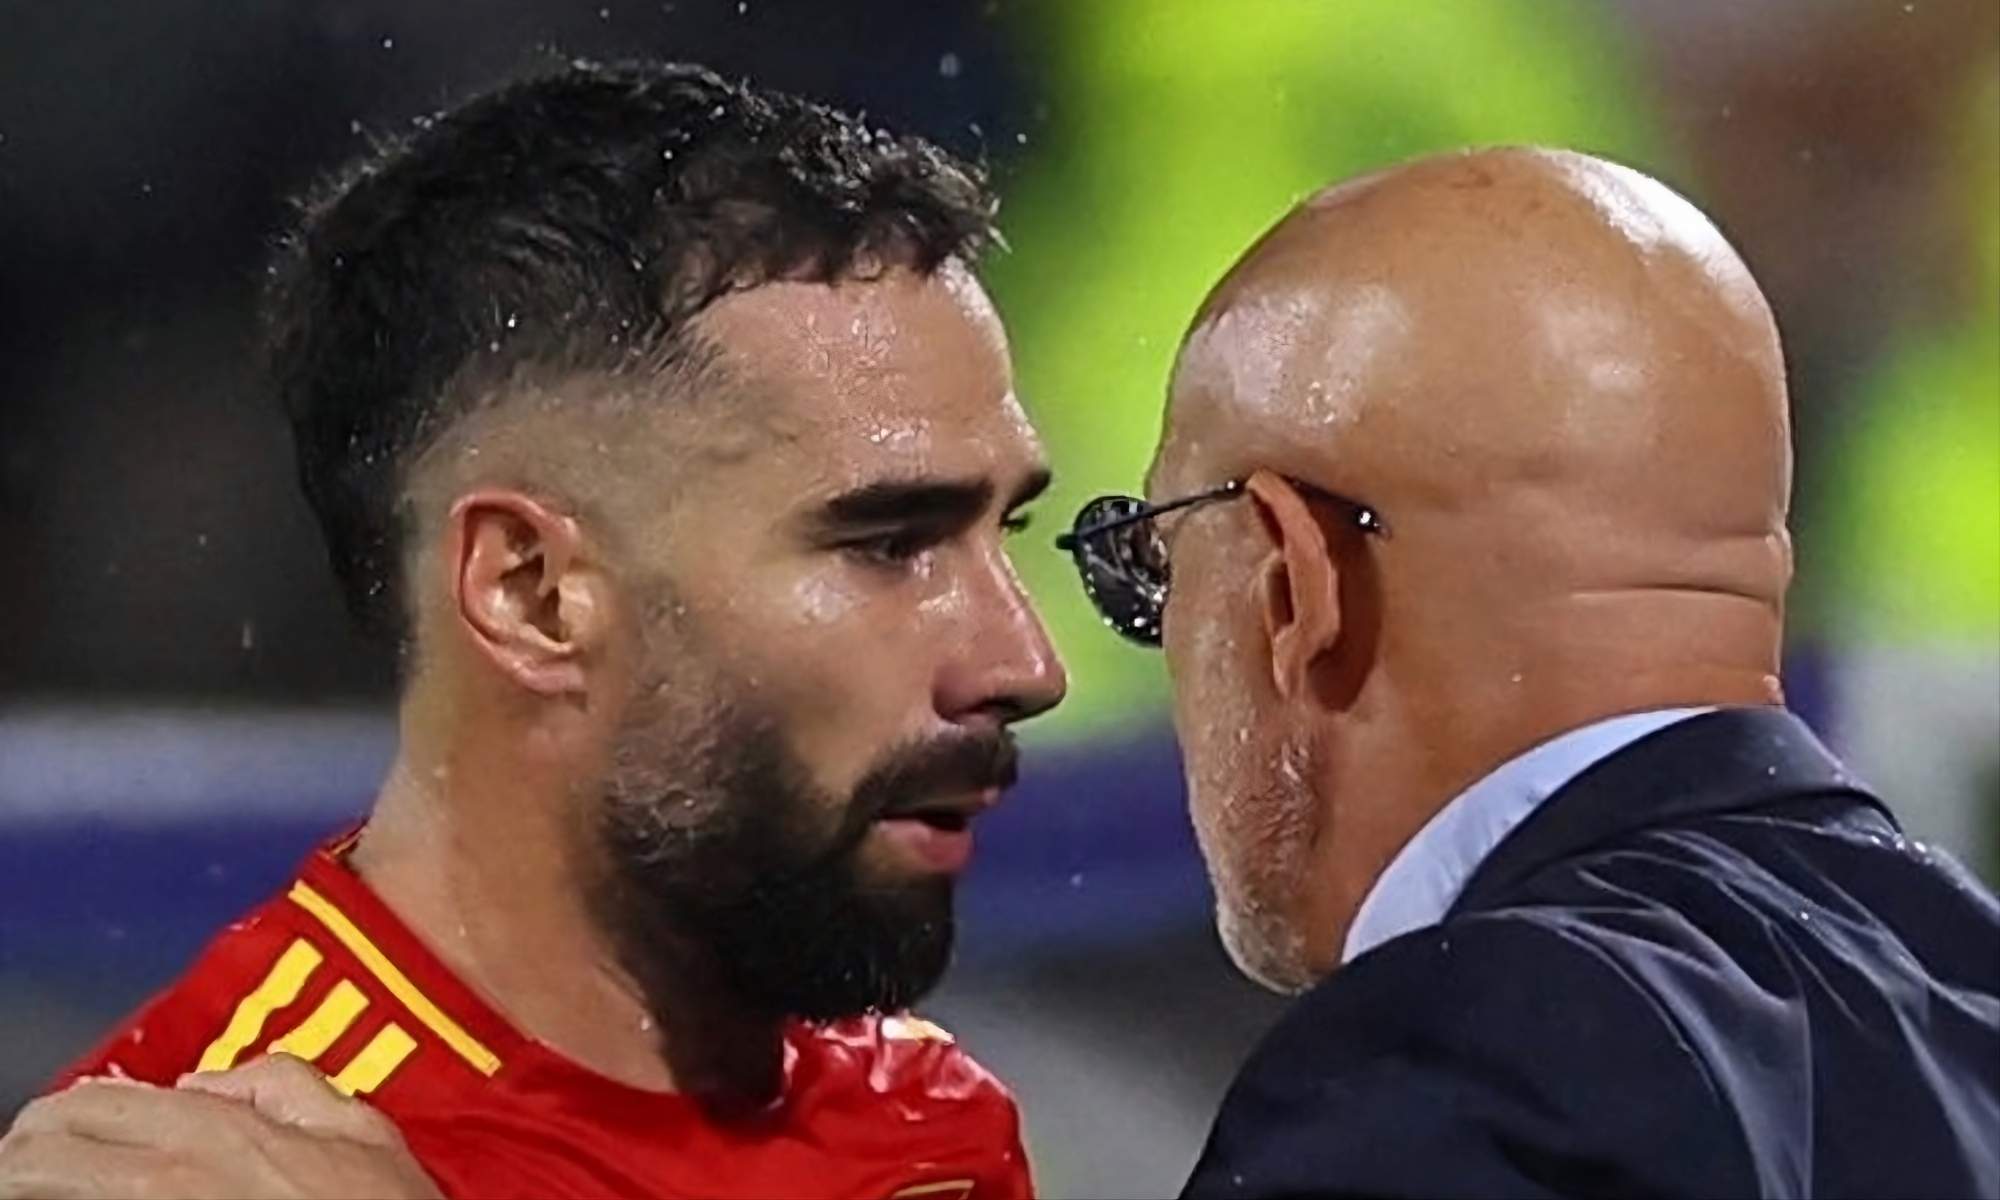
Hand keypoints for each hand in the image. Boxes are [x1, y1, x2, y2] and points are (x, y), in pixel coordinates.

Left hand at [0, 1054, 442, 1198]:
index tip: (50, 1135)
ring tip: (32, 1194)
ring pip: (39, 1197)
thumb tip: (210, 1082)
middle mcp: (167, 1180)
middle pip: (42, 1155)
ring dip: (27, 1191)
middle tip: (28, 1168)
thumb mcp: (369, 1134)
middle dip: (25, 1156)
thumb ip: (292, 1086)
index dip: (58, 1117)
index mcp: (220, 1131)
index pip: (91, 1104)